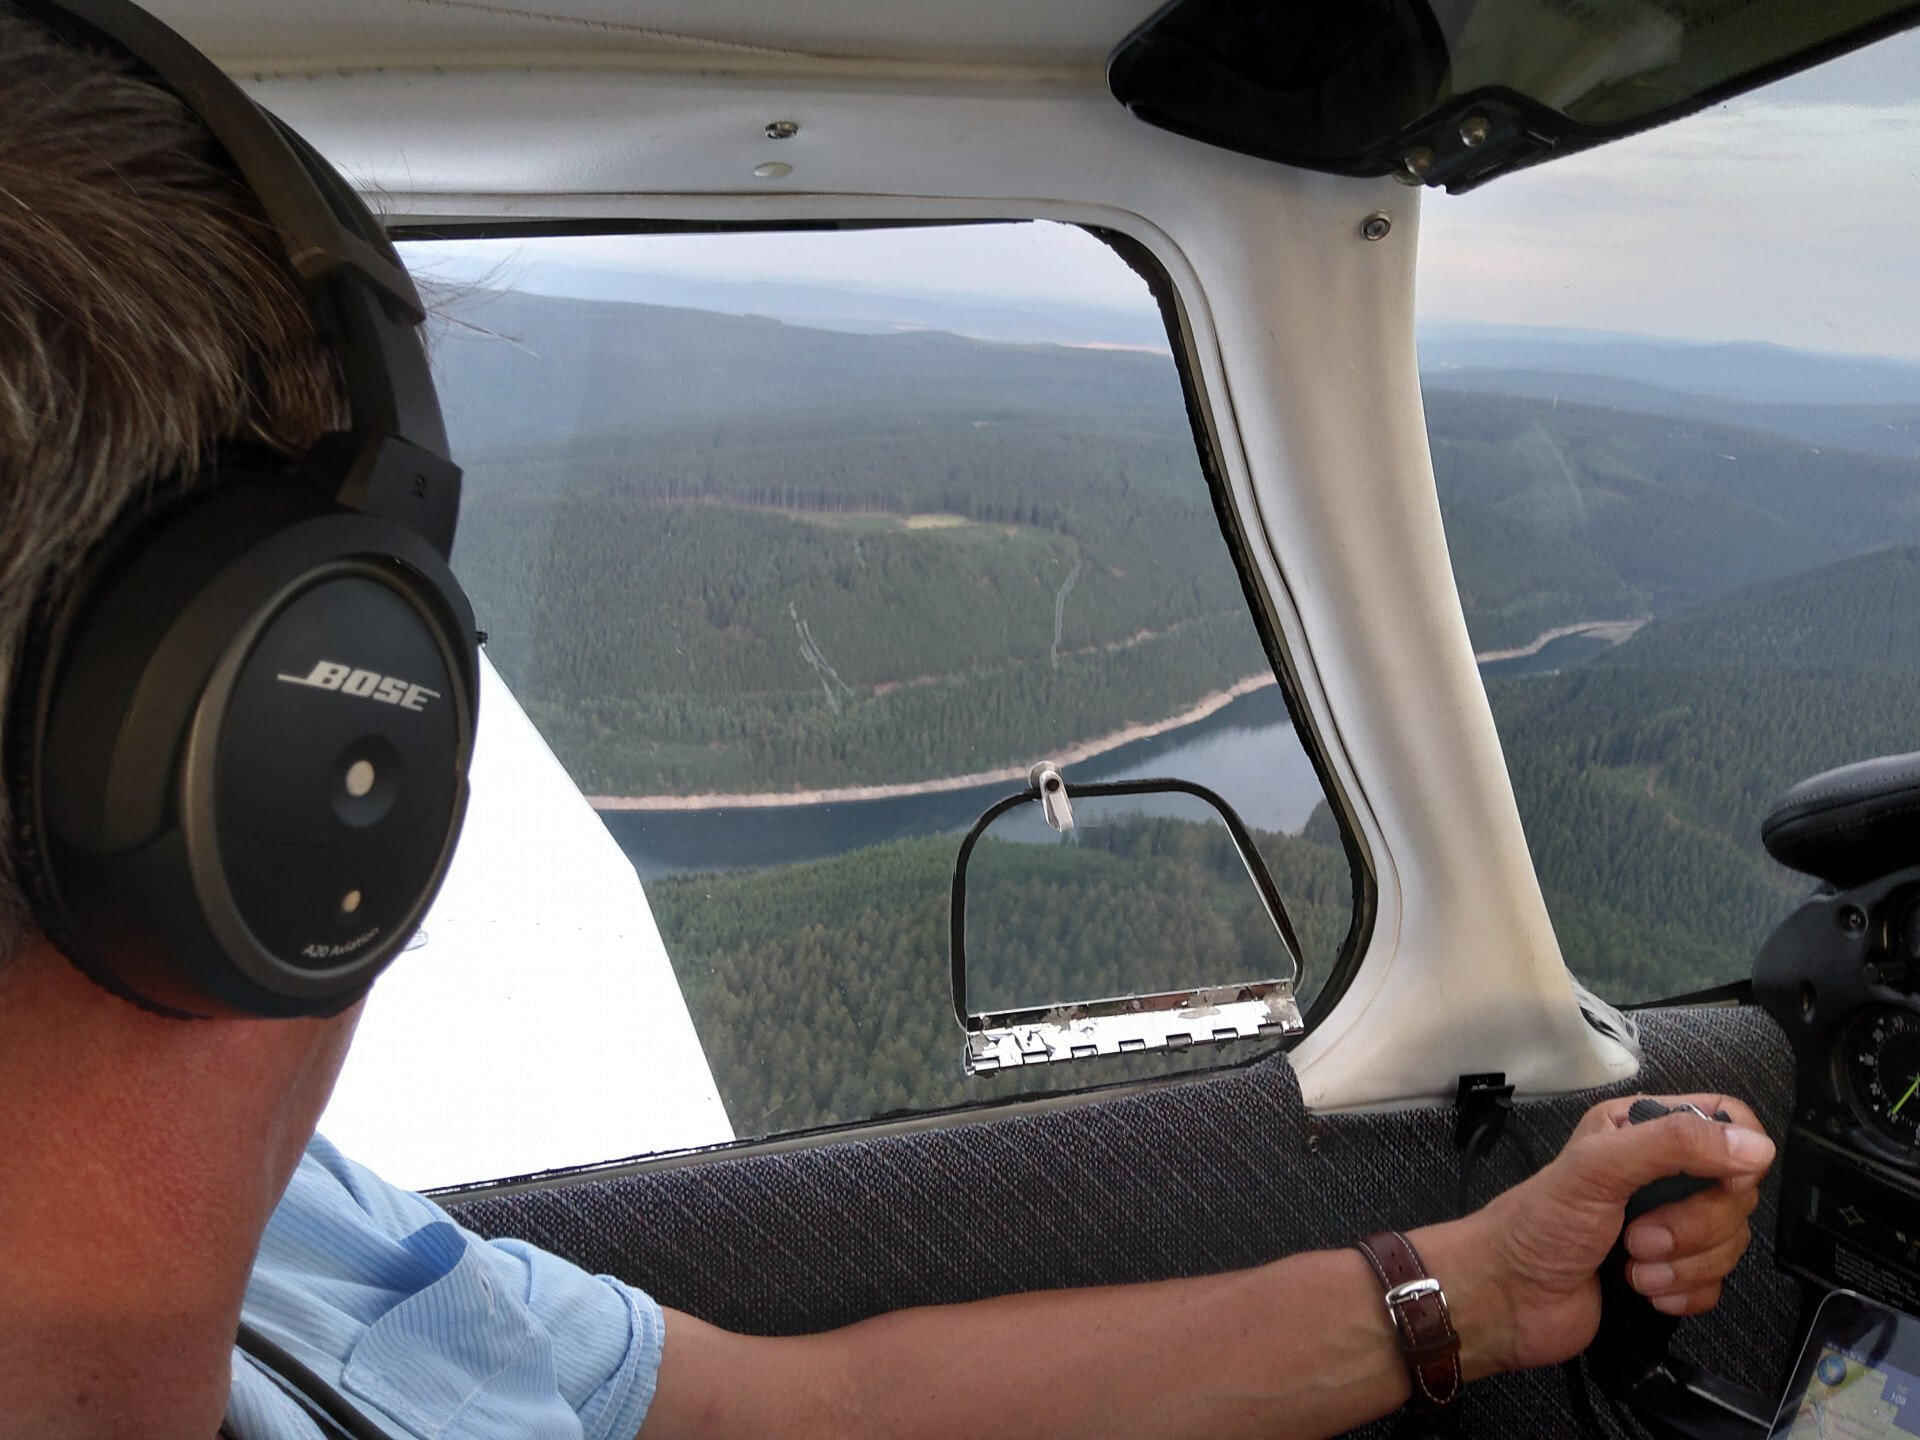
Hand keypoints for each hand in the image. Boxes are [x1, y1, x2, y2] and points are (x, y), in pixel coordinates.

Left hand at [1417, 1093, 1774, 1379]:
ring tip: (1632, 1268)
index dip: (1737, 1153)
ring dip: (1683, 1265)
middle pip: (1736, 1191)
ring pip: (1730, 1242)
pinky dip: (1685, 1292)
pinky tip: (1645, 1292)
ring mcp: (1669, 1225)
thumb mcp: (1598, 1167)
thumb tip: (1756, 1146)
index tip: (1720, 1185)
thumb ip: (1673, 1145)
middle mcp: (1661, 1172)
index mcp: (1640, 1128)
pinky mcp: (1673, 1273)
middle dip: (1695, 1226)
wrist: (1508, 1299)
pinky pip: (1716, 1283)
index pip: (1728, 1120)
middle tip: (1637, 1237)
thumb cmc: (1537, 1224)